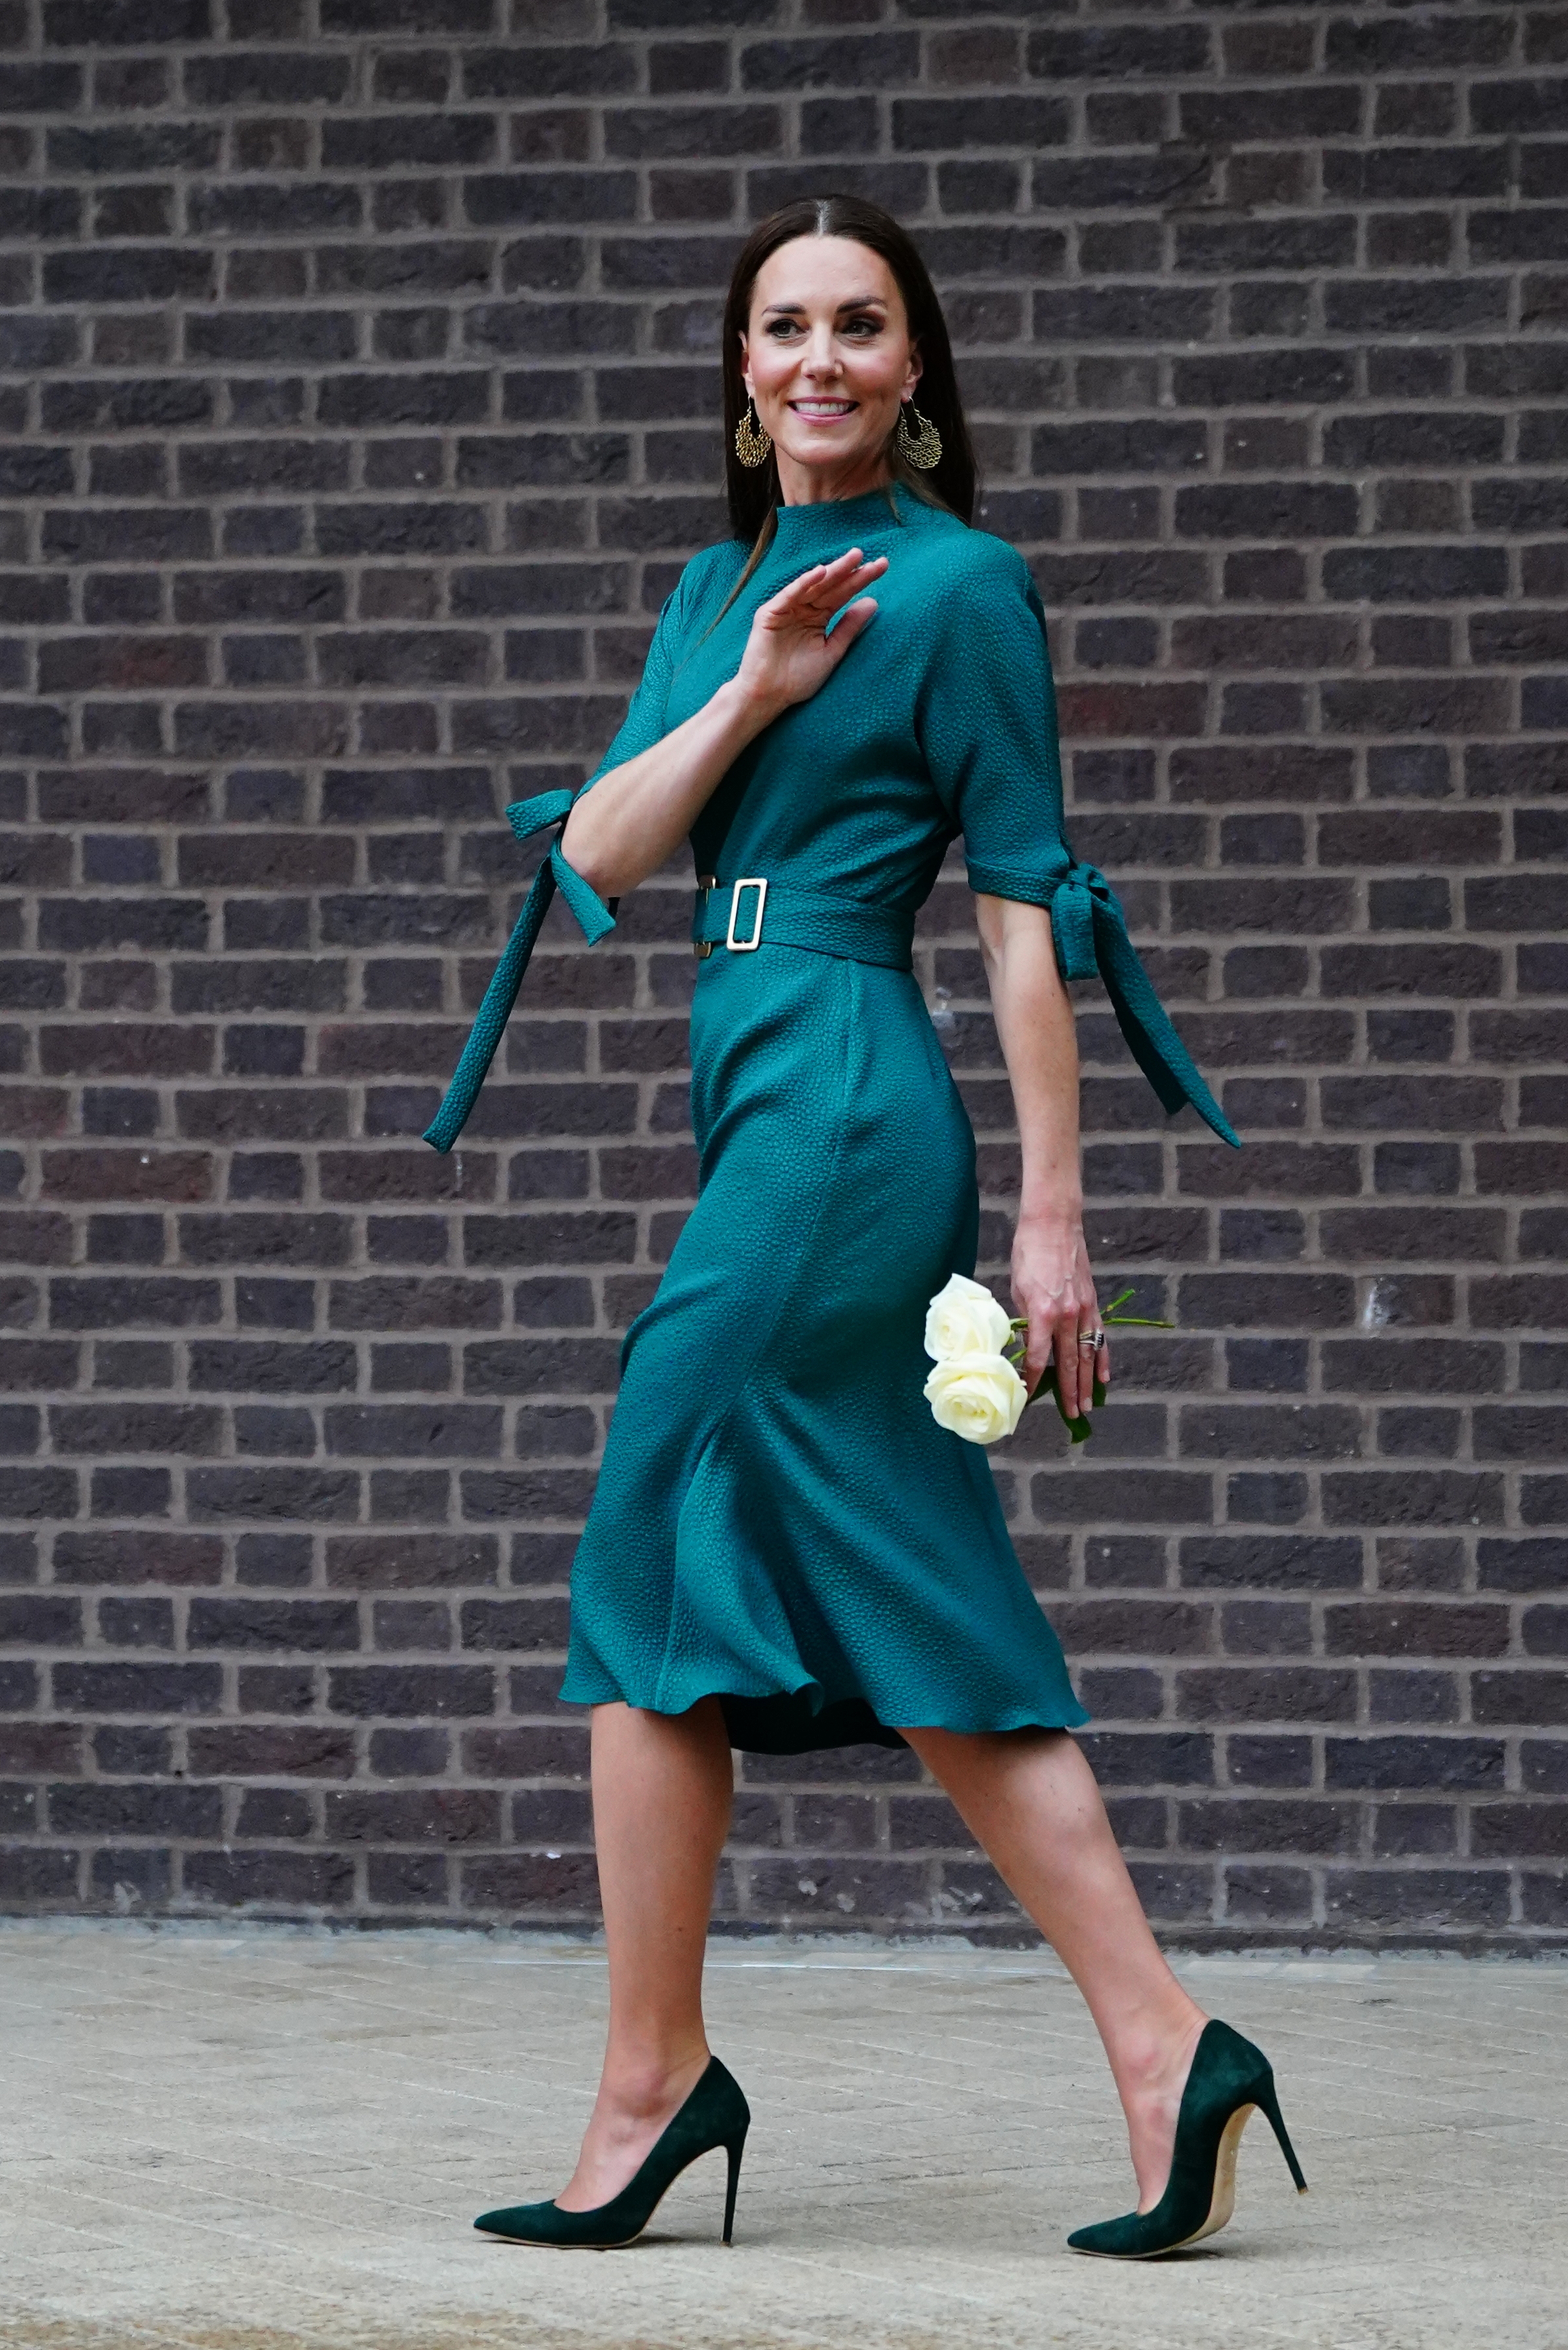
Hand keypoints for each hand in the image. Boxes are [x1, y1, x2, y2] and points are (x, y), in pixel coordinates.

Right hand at [734, 546, 886, 716]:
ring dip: (833, 571)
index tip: (883, 567)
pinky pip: (790, 595)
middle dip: (852, 571)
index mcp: (818, 617)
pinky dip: (804, 583)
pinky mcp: (770, 613)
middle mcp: (804, 608)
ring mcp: (787, 609)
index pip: (843, 594)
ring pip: (814, 586)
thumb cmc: (797, 679)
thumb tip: (873, 602)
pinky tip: (821, 572)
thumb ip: (849, 627)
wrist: (768, 697)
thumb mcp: (831, 651)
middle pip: (832, 586)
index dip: (861, 580)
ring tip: (855, 558)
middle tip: (877, 560)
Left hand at [1011, 1213, 1107, 1422]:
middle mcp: (1067, 1316)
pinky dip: (1102, 1358)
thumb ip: (1023, 1319)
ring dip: (1088, 1383)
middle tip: (1071, 1416)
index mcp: (1042, 1313)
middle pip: (1069, 1363)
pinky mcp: (1093, 1302)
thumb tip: (1024, 1345)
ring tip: (1088, 1405)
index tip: (1027, 1397)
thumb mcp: (1016, 1288)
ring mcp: (1084, 1310)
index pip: (1037, 1358)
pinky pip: (1099, 1337)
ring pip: (1087, 1354)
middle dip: (1069, 1392)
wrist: (1054, 1223)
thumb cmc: (1028, 1252)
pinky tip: (1105, 1377)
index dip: (1032, 1380)